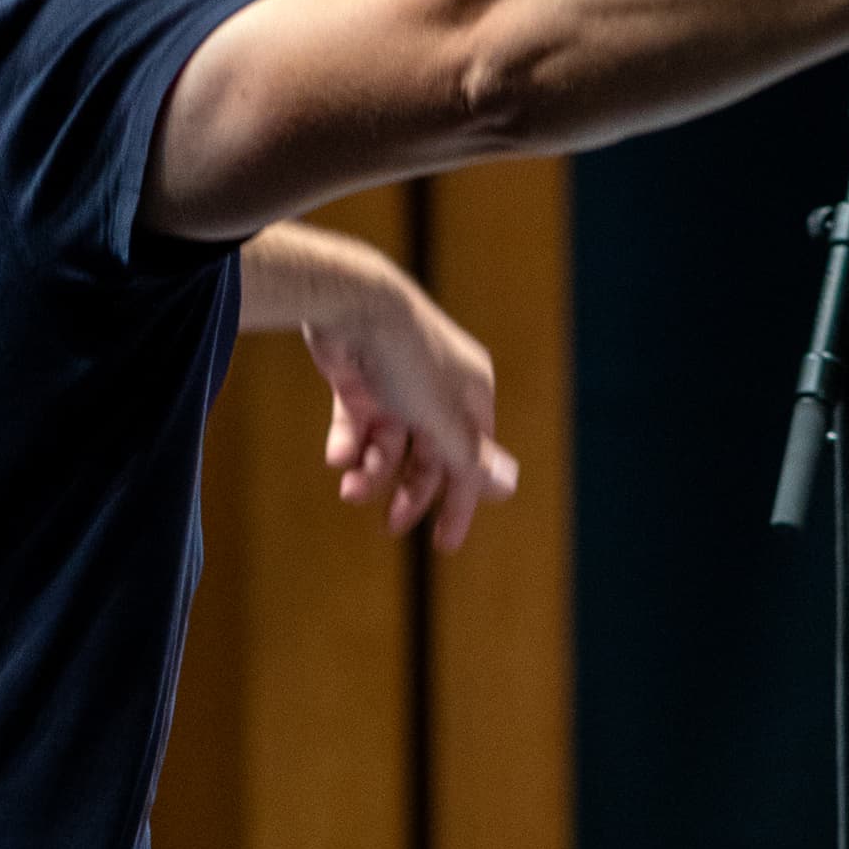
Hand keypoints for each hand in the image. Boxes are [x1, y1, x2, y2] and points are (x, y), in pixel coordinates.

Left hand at [305, 275, 518, 553]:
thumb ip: (468, 457)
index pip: (471, 459)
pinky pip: (358, 425)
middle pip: (430, 457)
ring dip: (372, 472)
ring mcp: (397, 385)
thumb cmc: (408, 357)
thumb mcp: (441, 417)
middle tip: (391, 525)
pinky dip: (348, 443)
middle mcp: (438, 390)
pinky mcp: (359, 380)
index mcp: (471, 393)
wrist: (351, 303)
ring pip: (389, 445)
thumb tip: (510, 488)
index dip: (459, 502)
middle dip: (410, 491)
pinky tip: (338, 455)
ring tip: (350, 489)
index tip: (443, 544)